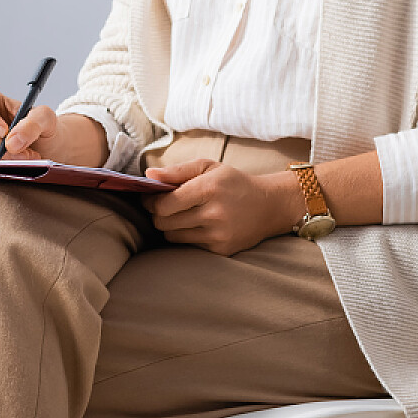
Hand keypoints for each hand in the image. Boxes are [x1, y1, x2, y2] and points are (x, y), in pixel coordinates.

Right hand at [0, 89, 107, 164]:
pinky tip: (20, 160)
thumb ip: (32, 123)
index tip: (4, 130)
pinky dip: (4, 163)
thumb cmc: (42, 125)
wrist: (48, 144)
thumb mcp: (45, 117)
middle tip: (18, 148)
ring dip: (3, 156)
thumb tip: (12, 142)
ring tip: (27, 155)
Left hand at [143, 159, 295, 255]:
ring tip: (180, 215)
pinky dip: (187, 236)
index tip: (149, 198)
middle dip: (157, 215)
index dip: (150, 202)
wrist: (269, 206)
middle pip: (164, 223)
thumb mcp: (208, 167)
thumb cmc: (233, 183)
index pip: (165, 204)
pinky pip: (189, 246)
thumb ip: (176, 170)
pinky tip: (197, 225)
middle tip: (162, 207)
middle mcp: (214, 214)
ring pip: (173, 237)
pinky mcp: (222, 250)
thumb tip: (149, 175)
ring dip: (171, 227)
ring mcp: (219, 235)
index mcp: (208, 189)